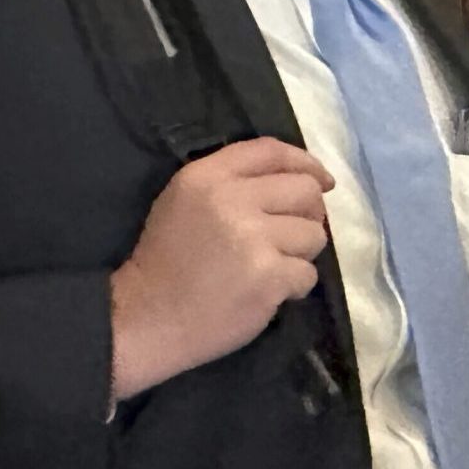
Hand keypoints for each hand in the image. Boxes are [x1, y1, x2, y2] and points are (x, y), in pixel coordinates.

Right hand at [110, 138, 334, 399]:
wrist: (145, 317)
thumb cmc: (167, 260)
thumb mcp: (185, 201)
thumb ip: (235, 181)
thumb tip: (305, 179)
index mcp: (207, 177)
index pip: (272, 151)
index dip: (306, 163)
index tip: (323, 180)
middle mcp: (231, 200)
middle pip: (306, 191)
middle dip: (309, 214)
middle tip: (292, 235)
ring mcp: (253, 239)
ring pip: (314, 234)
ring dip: (300, 253)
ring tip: (271, 266)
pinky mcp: (268, 276)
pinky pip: (308, 274)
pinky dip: (294, 286)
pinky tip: (267, 291)